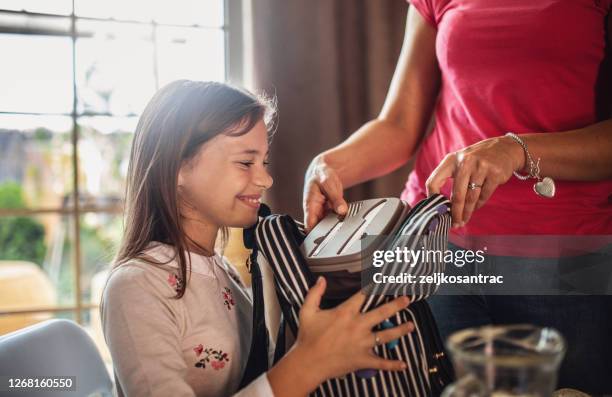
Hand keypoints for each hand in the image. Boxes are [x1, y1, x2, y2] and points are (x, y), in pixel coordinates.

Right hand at [293, 277, 413, 389]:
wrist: (308, 363)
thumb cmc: (307, 338)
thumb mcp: (307, 311)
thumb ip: (315, 293)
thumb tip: (321, 279)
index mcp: (345, 313)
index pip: (363, 295)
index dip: (374, 286)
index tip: (383, 280)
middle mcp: (358, 326)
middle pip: (382, 312)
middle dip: (397, 305)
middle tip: (407, 299)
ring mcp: (362, 343)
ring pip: (387, 335)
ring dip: (401, 330)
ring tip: (411, 326)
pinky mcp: (363, 359)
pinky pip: (382, 362)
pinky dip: (393, 364)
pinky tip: (403, 364)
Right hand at [303, 155, 347, 230]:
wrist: (323, 171)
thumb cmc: (321, 175)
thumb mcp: (329, 184)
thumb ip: (336, 198)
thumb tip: (342, 210)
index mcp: (309, 205)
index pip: (309, 225)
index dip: (315, 234)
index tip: (326, 237)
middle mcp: (314, 211)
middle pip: (319, 228)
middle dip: (328, 232)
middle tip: (339, 230)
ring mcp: (321, 212)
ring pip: (327, 225)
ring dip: (335, 226)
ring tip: (343, 223)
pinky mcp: (328, 211)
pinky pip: (333, 219)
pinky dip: (339, 220)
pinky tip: (345, 218)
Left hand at [426, 135, 524, 226]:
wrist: (505, 148)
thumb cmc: (477, 159)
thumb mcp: (460, 161)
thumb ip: (450, 176)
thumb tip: (442, 203)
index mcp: (451, 160)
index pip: (434, 180)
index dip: (432, 196)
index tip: (435, 208)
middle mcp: (465, 162)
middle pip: (457, 195)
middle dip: (455, 212)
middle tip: (454, 223)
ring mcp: (481, 167)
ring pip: (471, 197)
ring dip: (467, 212)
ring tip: (464, 220)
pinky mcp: (495, 174)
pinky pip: (484, 195)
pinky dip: (479, 204)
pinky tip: (476, 207)